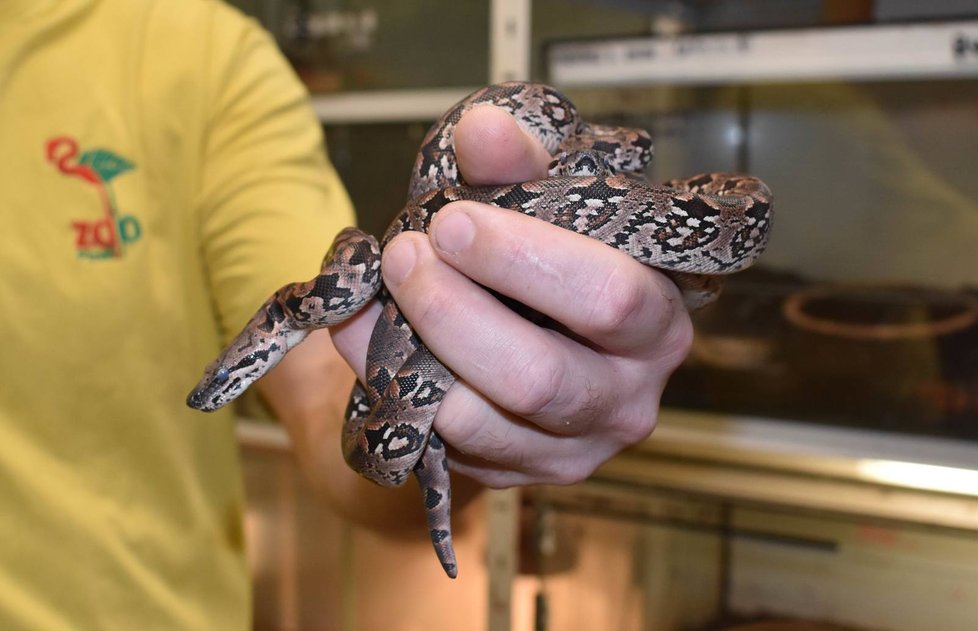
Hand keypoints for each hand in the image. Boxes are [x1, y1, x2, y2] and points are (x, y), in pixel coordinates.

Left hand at [331, 105, 692, 487]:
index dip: (524, 260)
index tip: (451, 219)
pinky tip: (366, 337)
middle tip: (403, 255)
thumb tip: (485, 129)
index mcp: (658, 320)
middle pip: (538, 377)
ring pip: (480, 422)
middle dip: (453, 313)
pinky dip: (392, 388)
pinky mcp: (518, 474)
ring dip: (410, 354)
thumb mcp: (544, 207)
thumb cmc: (546, 264)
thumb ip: (521, 167)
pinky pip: (445, 445)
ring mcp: (573, 450)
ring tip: (372, 293)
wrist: (528, 338)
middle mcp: (627, 398)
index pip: (611, 298)